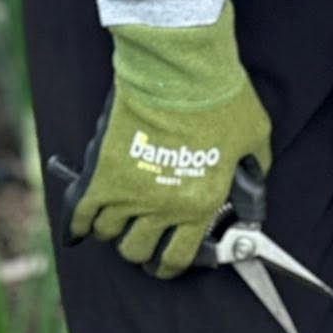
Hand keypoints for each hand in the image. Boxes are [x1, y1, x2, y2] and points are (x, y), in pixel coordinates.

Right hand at [60, 0, 273, 280]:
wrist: (184, 67)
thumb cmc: (222, 97)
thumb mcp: (255, 138)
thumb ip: (255, 171)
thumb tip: (253, 186)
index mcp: (200, 205)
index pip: (178, 258)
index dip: (169, 265)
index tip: (165, 261)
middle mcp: (162, 208)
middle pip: (137, 250)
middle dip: (139, 248)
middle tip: (140, 236)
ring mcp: (129, 192)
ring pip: (109, 234)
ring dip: (111, 230)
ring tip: (116, 218)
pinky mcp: (103, 171)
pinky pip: (80, 211)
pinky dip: (77, 223)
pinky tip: (79, 227)